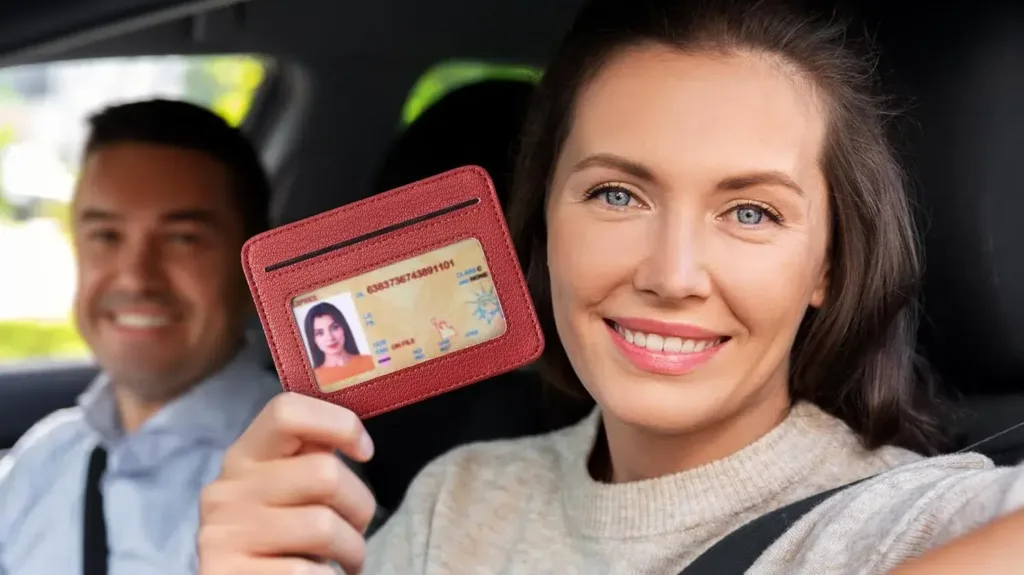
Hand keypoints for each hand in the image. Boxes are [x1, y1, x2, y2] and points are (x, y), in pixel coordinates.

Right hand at [198, 393, 376, 574]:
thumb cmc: (282, 538)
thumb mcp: (286, 490)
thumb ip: (309, 458)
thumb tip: (352, 435)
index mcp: (244, 457)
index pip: (287, 412)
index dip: (340, 424)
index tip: (364, 452)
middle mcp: (227, 491)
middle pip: (325, 473)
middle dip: (361, 506)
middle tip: (359, 528)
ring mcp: (224, 536)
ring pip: (324, 526)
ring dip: (352, 549)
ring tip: (347, 559)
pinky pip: (308, 572)